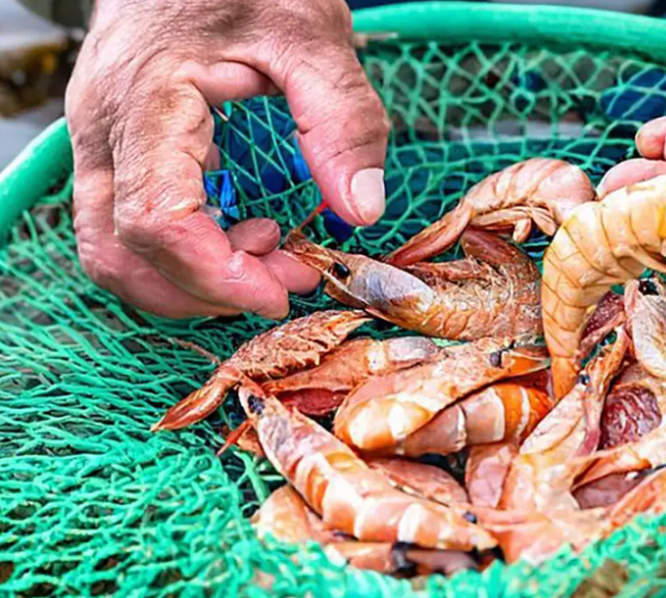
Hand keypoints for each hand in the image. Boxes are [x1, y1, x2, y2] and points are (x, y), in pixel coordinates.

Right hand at [67, 0, 388, 317]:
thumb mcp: (313, 35)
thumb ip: (343, 120)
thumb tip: (361, 209)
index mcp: (148, 98)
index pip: (155, 218)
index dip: (216, 274)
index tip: (282, 290)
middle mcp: (105, 128)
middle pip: (121, 251)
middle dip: (208, 286)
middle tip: (288, 277)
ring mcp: (101, 140)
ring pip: (111, 250)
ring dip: (189, 279)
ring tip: (268, 254)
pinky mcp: (116, 148)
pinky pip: (126, 225)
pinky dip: (183, 252)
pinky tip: (242, 234)